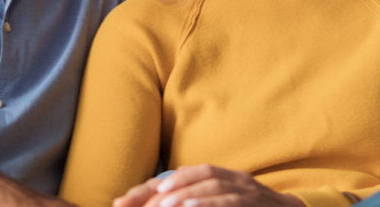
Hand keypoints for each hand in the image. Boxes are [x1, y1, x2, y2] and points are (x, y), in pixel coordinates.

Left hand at [116, 165, 304, 206]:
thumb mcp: (221, 202)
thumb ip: (194, 201)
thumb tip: (158, 205)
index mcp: (219, 177)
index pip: (180, 175)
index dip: (152, 186)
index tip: (123, 201)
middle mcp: (232, 177)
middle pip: (194, 175)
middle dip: (165, 188)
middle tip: (139, 203)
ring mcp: (246, 189)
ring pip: (212, 184)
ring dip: (185, 193)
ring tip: (162, 205)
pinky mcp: (256, 203)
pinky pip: (232, 201)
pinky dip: (210, 203)